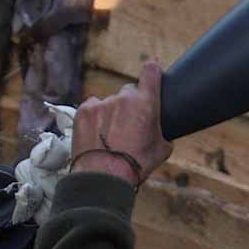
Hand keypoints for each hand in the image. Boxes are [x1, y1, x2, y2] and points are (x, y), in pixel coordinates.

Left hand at [70, 61, 173, 187]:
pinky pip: (93, 107)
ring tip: (109, 136)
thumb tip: (163, 131)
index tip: (151, 73)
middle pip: (129, 92)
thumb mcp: (162, 150)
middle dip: (130, 104)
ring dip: (111, 113)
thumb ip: (164, 132)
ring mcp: (102, 102)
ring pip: (109, 102)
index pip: (151, 71)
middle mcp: (123, 98)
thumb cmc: (135, 165)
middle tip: (128, 125)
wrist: (103, 177)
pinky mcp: (84, 110)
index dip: (152, 72)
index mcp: (146, 103)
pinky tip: (97, 134)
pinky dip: (95, 118)